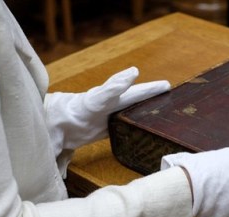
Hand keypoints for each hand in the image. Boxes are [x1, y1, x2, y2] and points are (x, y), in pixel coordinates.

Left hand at [44, 66, 169, 153]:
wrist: (59, 126)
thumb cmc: (78, 109)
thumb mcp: (99, 97)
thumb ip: (115, 86)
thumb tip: (134, 72)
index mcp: (117, 97)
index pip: (140, 92)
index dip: (153, 89)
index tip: (168, 86)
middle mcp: (117, 107)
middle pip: (139, 103)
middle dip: (153, 101)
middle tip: (169, 99)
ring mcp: (112, 119)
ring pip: (133, 115)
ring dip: (145, 115)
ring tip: (158, 116)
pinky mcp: (107, 132)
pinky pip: (125, 130)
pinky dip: (134, 130)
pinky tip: (139, 133)